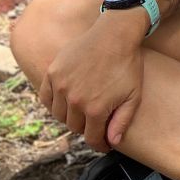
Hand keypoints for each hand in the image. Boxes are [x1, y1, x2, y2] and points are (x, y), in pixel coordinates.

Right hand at [37, 12, 145, 151]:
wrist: (114, 35)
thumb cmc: (127, 65)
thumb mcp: (133, 95)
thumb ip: (122, 121)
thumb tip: (112, 141)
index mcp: (96, 109)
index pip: (91, 137)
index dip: (99, 144)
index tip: (103, 144)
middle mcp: (75, 100)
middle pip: (74, 127)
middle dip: (86, 128)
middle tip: (95, 124)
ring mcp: (61, 86)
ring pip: (59, 115)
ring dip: (69, 117)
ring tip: (80, 113)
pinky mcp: (53, 73)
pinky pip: (46, 97)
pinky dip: (53, 104)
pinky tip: (63, 103)